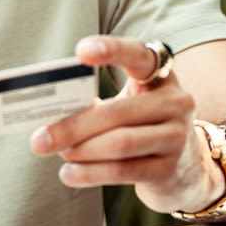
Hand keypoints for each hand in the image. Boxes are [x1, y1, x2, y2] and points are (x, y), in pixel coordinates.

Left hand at [29, 36, 223, 214]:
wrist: (186, 168)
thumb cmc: (142, 126)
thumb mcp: (129, 104)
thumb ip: (98, 103)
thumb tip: (50, 115)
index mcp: (161, 75)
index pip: (139, 55)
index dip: (112, 50)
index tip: (80, 52)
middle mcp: (176, 102)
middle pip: (118, 111)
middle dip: (74, 126)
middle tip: (40, 139)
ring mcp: (176, 137)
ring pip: (120, 143)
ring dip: (81, 151)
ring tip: (58, 154)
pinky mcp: (168, 169)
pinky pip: (123, 171)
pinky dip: (91, 173)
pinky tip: (69, 174)